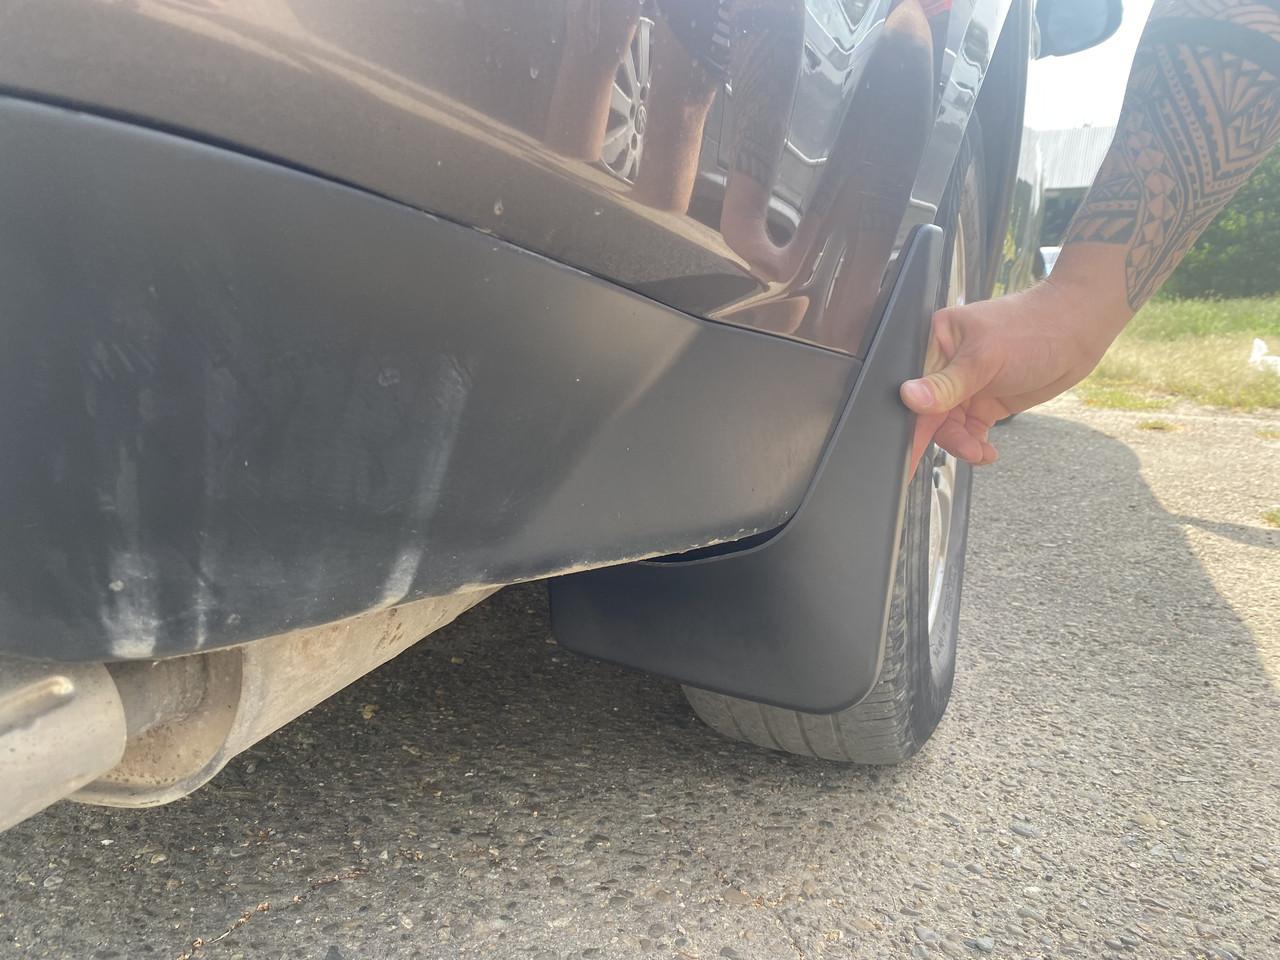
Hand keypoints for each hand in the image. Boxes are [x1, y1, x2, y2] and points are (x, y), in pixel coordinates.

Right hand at [900, 276, 1124, 468]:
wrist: (1078, 332)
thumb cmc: (1032, 329)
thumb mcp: (985, 359)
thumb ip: (946, 384)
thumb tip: (908, 398)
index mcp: (935, 343)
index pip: (913, 387)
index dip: (911, 419)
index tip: (907, 452)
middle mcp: (946, 365)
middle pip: (930, 413)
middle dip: (947, 436)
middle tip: (966, 451)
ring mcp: (966, 385)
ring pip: (950, 426)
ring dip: (963, 443)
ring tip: (980, 452)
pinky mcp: (984, 402)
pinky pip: (969, 431)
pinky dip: (975, 445)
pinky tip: (987, 452)